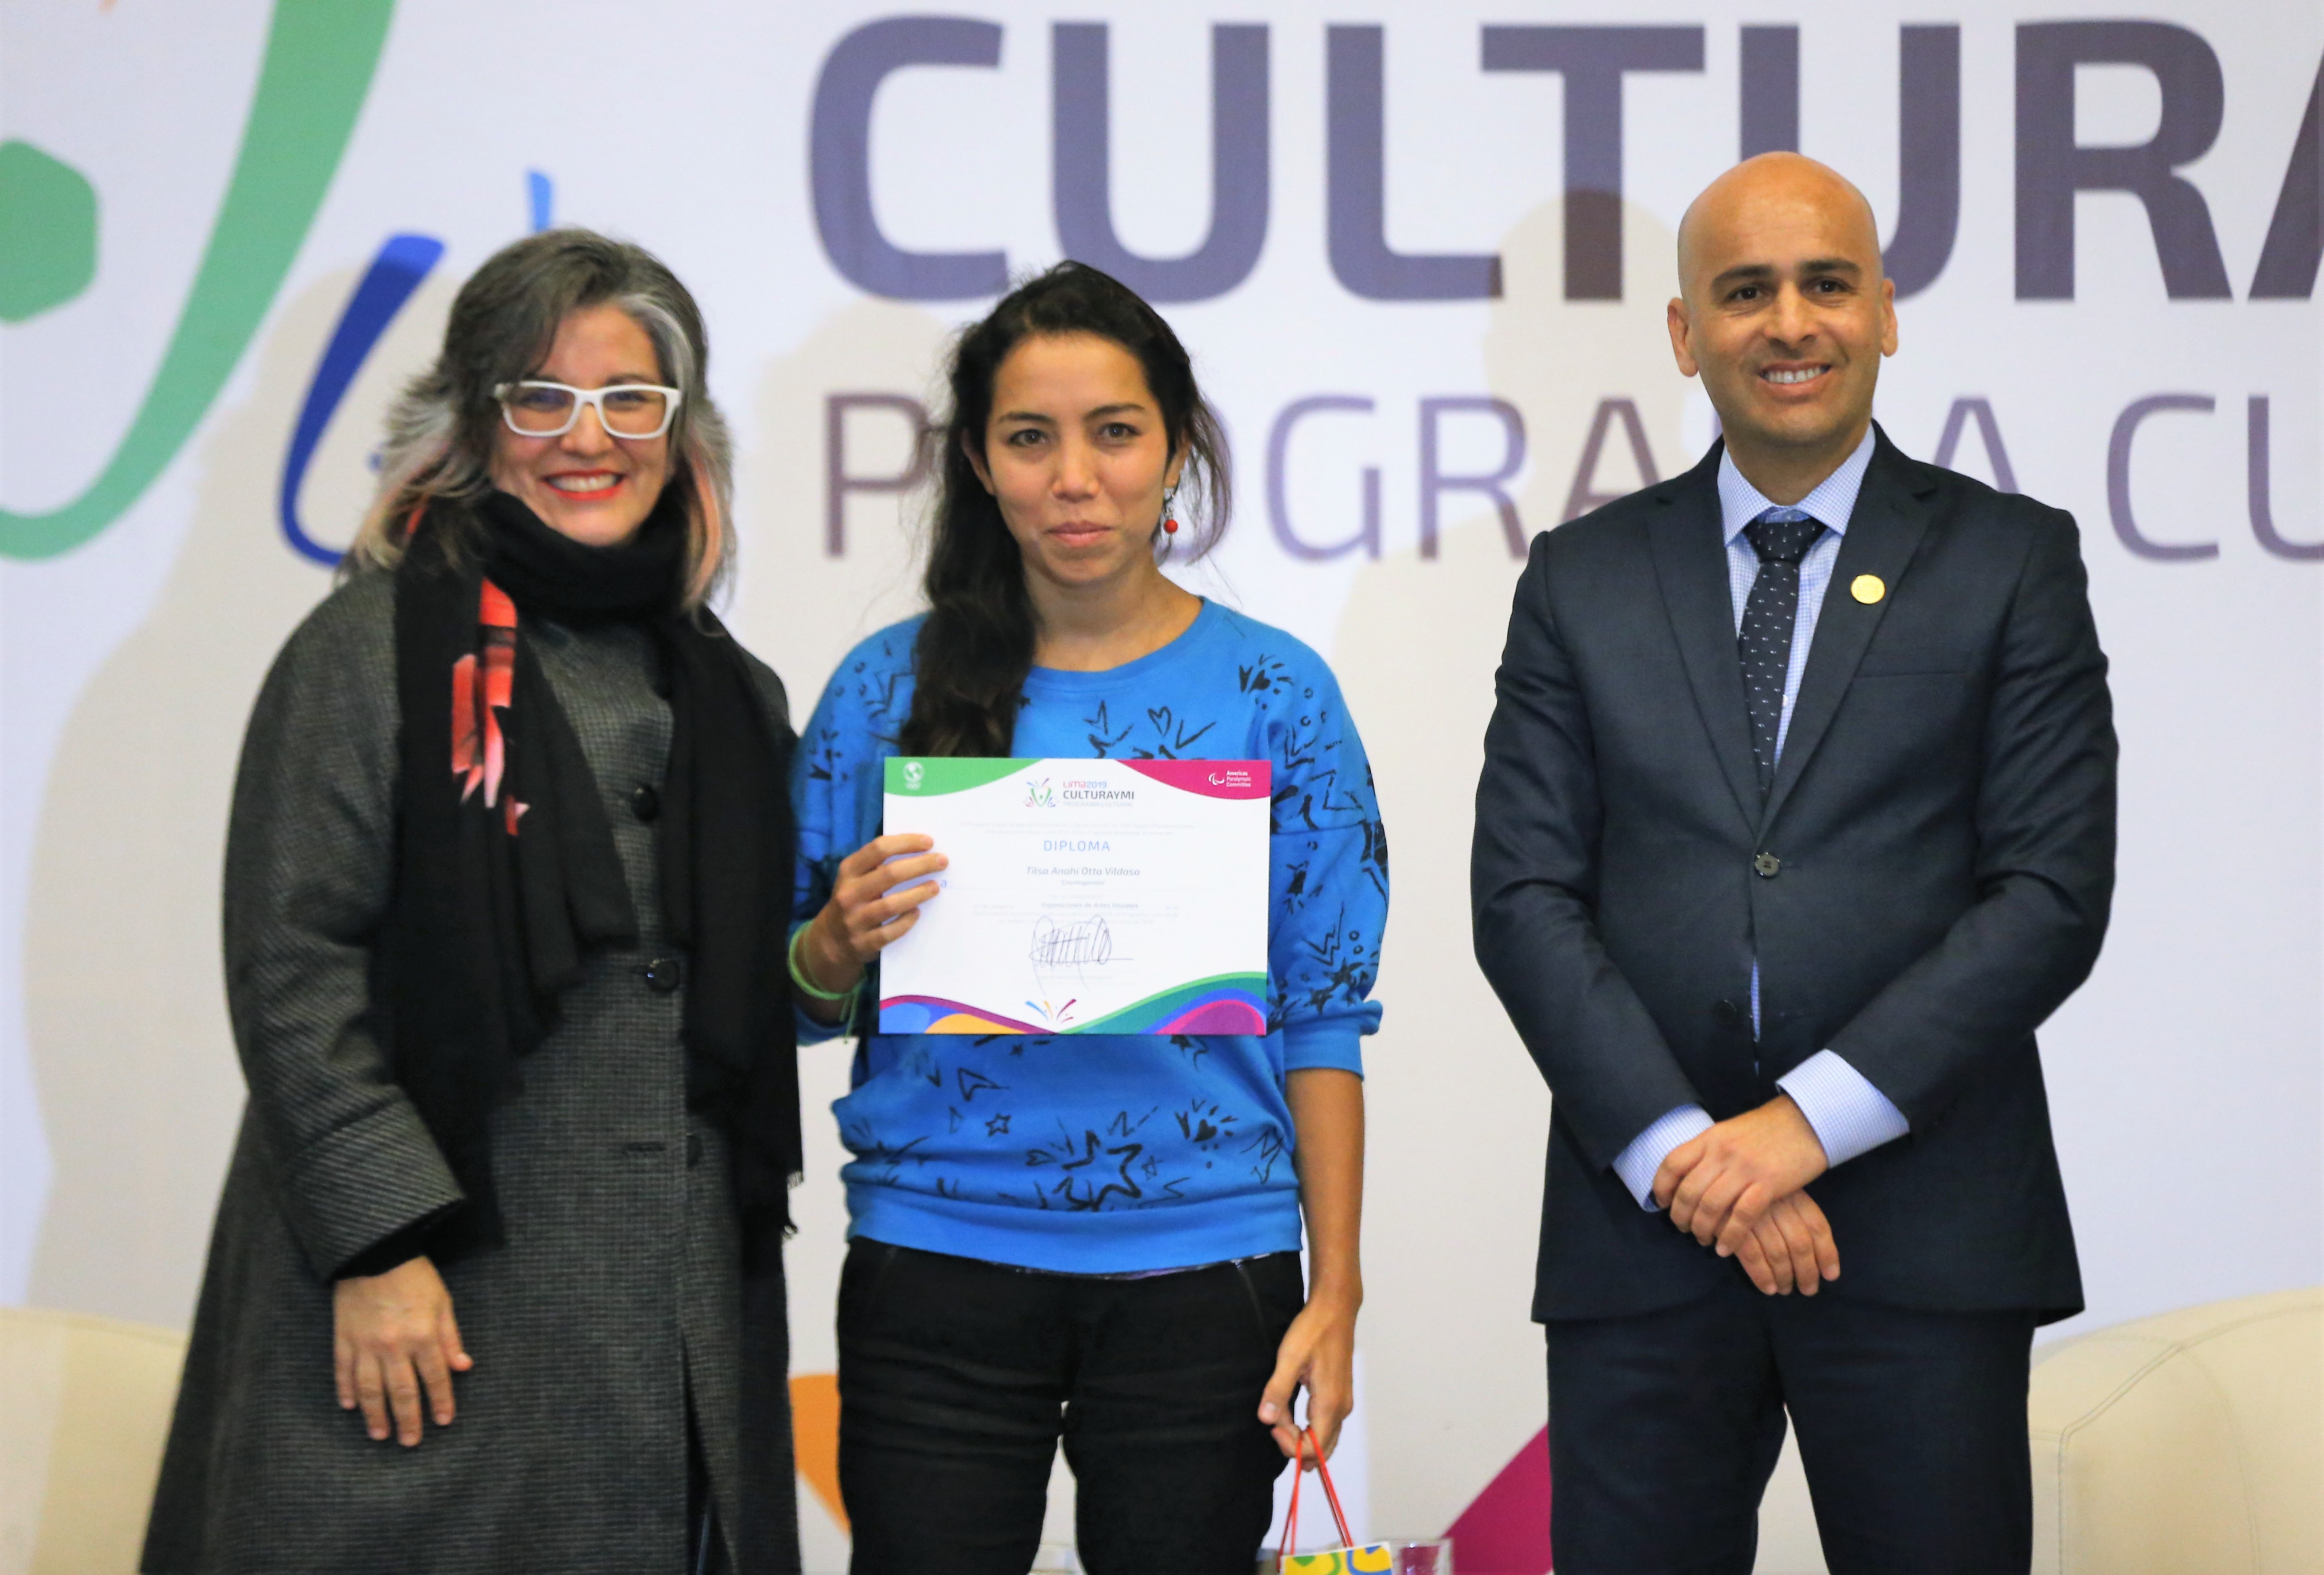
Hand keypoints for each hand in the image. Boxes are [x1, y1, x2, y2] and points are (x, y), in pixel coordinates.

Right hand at [333, 1256, 470, 1445]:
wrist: (375, 1252)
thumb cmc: (414, 1276)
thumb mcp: (442, 1302)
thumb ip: (451, 1337)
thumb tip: (463, 1367)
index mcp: (422, 1336)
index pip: (435, 1378)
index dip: (440, 1402)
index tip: (443, 1422)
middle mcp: (394, 1346)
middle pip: (402, 1392)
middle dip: (408, 1420)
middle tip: (410, 1443)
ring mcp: (365, 1345)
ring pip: (370, 1389)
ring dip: (376, 1415)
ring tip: (380, 1435)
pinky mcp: (343, 1339)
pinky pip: (343, 1371)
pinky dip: (346, 1391)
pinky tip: (350, 1407)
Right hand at [797, 834, 948, 1011]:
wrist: (831, 941)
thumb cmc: (853, 900)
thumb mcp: (855, 878)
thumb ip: (878, 865)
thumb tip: (920, 850)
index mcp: (848, 871)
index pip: (878, 849)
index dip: (905, 843)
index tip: (929, 841)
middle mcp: (849, 894)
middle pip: (889, 874)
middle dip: (920, 865)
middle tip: (942, 861)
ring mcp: (855, 920)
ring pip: (890, 905)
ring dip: (917, 894)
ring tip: (935, 887)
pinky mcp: (863, 943)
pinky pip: (890, 932)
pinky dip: (906, 921)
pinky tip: (917, 912)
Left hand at [1257, 1290, 1357, 1465]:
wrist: (1335, 1309)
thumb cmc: (1313, 1330)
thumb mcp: (1290, 1358)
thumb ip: (1278, 1390)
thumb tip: (1266, 1420)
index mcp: (1329, 1404)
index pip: (1313, 1449)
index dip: (1290, 1446)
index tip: (1272, 1427)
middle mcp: (1341, 1409)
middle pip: (1321, 1450)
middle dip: (1295, 1446)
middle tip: (1274, 1425)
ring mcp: (1343, 1403)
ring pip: (1325, 1439)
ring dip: (1302, 1438)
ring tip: (1280, 1419)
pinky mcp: (1340, 1395)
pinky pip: (1327, 1426)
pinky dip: (1310, 1430)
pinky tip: (1293, 1419)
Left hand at [1653, 1094, 1827, 1259]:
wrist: (1806, 1120)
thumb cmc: (1767, 1129)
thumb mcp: (1730, 1132)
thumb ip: (1710, 1151)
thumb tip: (1690, 1175)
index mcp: (1710, 1138)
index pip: (1673, 1164)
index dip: (1662, 1187)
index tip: (1662, 1204)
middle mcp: (1722, 1152)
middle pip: (1688, 1191)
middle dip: (1681, 1216)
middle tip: (1684, 1229)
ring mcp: (1744, 1168)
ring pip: (1710, 1206)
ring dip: (1702, 1229)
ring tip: (1703, 1240)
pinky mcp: (1768, 1183)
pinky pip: (1742, 1216)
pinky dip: (1730, 1236)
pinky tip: (1726, 1248)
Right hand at [1729, 1189, 1841, 1294]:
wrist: (1705, 1171)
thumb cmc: (1745, 1186)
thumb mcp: (1776, 1191)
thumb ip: (1794, 1214)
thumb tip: (1815, 1251)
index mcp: (1792, 1193)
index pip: (1817, 1226)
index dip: (1827, 1253)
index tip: (1831, 1276)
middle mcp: (1776, 1202)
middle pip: (1800, 1243)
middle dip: (1807, 1272)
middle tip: (1808, 1290)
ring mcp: (1754, 1213)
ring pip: (1778, 1252)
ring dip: (1785, 1277)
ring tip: (1785, 1290)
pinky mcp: (1731, 1223)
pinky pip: (1752, 1256)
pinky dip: (1762, 1275)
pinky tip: (1767, 1288)